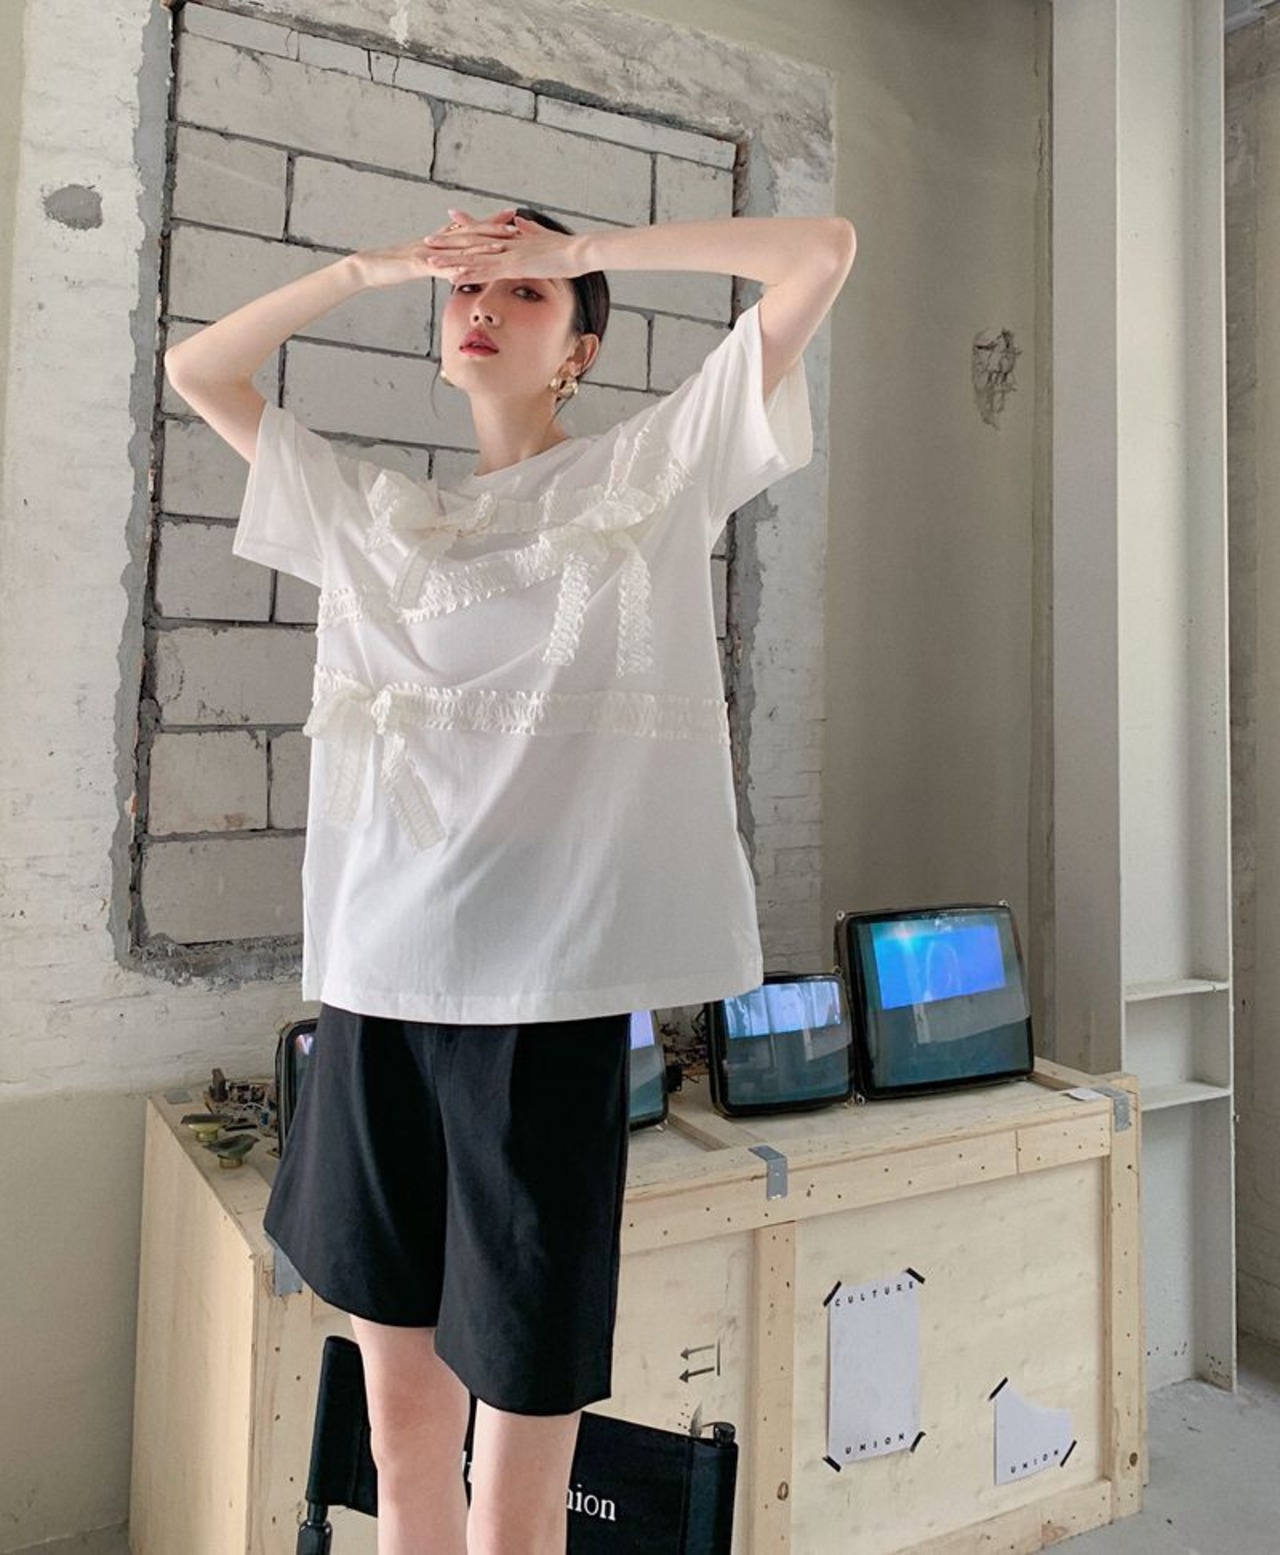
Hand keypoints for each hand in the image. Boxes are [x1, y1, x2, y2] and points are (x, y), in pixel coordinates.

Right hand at [349, 207, 523, 290]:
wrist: (370, 265)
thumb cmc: (395, 264)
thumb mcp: (424, 258)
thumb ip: (443, 253)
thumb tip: (460, 253)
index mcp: (441, 241)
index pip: (470, 229)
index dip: (491, 223)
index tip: (513, 217)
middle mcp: (438, 243)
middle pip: (470, 234)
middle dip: (494, 230)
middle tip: (516, 226)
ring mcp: (429, 253)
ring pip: (459, 249)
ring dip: (480, 247)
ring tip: (501, 246)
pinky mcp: (419, 266)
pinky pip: (440, 268)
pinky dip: (455, 269)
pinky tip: (468, 271)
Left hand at [422, 206, 584, 283]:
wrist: (579, 251)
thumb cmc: (568, 249)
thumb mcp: (545, 238)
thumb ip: (531, 230)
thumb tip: (521, 221)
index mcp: (513, 238)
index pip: (484, 229)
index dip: (465, 226)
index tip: (449, 221)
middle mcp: (506, 243)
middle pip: (472, 242)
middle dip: (449, 243)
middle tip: (427, 241)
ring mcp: (509, 254)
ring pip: (474, 256)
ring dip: (452, 259)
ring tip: (431, 259)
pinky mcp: (515, 266)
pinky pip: (487, 271)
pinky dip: (470, 273)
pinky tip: (454, 276)